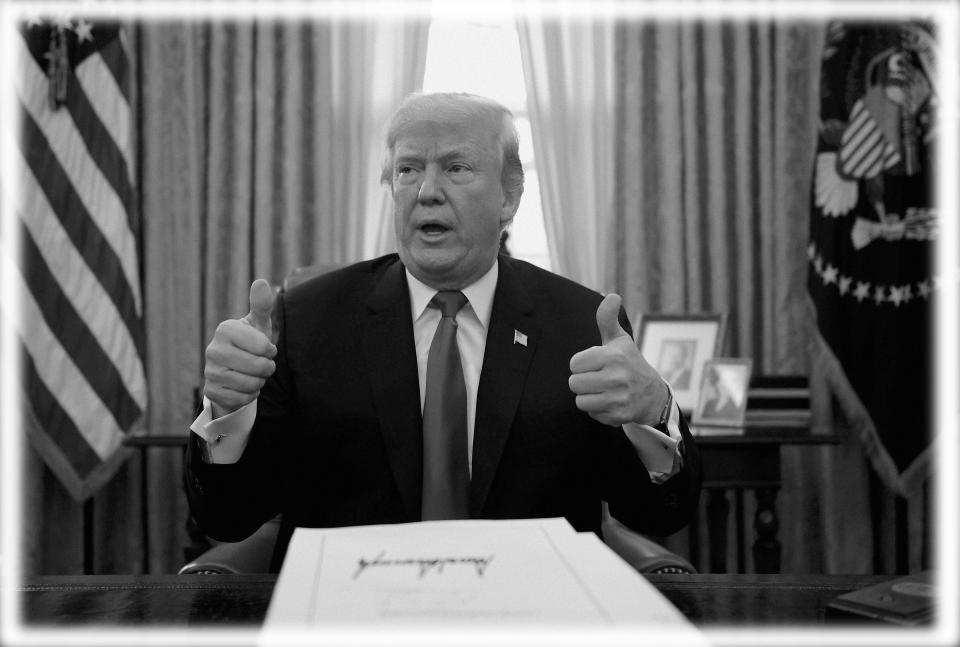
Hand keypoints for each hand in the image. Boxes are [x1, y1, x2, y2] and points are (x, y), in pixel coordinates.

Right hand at [203, 279, 277, 417]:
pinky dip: (249, 396)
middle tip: (263, 364)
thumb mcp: (258, 325)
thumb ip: (261, 305)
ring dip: (259, 382)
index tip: (265, 348)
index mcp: (225, 329)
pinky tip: (244, 386)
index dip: (270, 351)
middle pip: (258, 367)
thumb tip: (261, 282)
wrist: (235, 370)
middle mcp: (213, 349)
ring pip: (250, 384)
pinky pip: (241, 399)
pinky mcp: (210, 392)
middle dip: (267, 368)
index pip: (263, 347)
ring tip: (253, 375)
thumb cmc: (251, 343)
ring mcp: (209, 371)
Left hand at [568, 293, 668, 426]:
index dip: (582, 364)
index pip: (574, 363)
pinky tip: (609, 402)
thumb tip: (611, 296)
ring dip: (588, 396)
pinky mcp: (619, 415)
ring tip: (602, 390)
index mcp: (613, 356)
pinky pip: (591, 413)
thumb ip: (607, 319)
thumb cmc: (630, 363)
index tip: (595, 364)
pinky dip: (597, 410)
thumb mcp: (619, 340)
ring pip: (580, 401)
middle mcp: (617, 377)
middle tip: (597, 378)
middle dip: (583, 381)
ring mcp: (619, 398)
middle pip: (574, 383)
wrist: (652, 394)